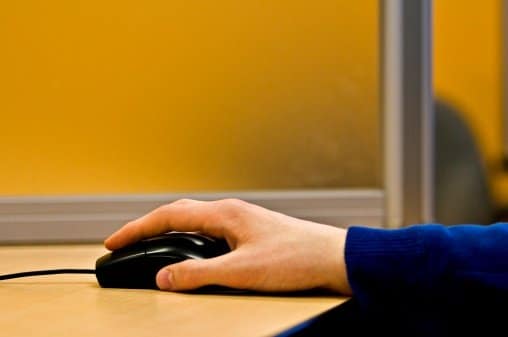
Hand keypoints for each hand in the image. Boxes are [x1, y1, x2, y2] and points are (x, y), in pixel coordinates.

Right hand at [104, 198, 351, 294]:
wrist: (332, 258)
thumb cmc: (296, 259)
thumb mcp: (242, 272)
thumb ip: (201, 275)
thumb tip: (165, 279)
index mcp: (225, 214)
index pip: (170, 215)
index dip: (138, 228)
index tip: (114, 239)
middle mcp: (231, 213)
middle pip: (178, 214)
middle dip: (148, 228)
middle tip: (125, 243)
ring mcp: (241, 222)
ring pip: (194, 223)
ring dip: (168, 233)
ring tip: (149, 247)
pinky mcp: (250, 234)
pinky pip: (209, 233)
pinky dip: (188, 241)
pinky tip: (189, 252)